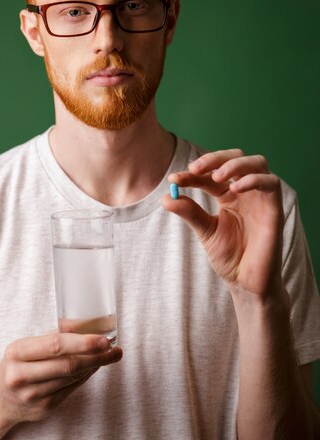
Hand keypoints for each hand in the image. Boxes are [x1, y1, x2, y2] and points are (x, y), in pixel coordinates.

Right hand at [0, 332, 121, 427]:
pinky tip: (94, 367)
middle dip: (96, 356)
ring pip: (72, 378)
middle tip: (115, 349)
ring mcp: (32, 395)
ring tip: (109, 355)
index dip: (82, 342)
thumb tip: (89, 322)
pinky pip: (72, 389)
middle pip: (68, 365)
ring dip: (95, 365)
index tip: (103, 339)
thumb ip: (56, 333)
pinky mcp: (43, 409)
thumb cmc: (19, 363)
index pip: (55, 345)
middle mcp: (21, 375)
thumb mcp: (29, 344)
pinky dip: (86, 376)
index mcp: (17, 352)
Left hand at [162, 149, 284, 297]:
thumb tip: (166, 198)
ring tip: (216, 176)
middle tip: (194, 169)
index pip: (209, 174)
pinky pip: (270, 183)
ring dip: (234, 164)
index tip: (174, 180)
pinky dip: (253, 180)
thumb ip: (189, 213)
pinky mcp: (274, 207)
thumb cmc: (229, 257)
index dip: (192, 174)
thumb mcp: (205, 231)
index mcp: (227, 194)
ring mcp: (260, 197)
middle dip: (214, 158)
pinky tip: (235, 188)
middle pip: (235, 158)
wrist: (246, 281)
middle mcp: (245, 191)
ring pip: (256, 163)